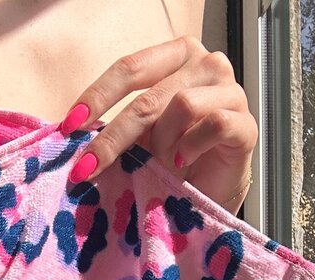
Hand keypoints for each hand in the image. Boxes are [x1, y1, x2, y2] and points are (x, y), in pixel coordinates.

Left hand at [60, 35, 257, 212]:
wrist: (210, 189)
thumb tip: (72, 132)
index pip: (130, 67)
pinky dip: (189, 148)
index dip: (97, 96)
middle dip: (112, 137)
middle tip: (86, 167)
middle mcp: (205, 64)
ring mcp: (230, 90)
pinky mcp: (245, 123)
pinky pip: (212, 125)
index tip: (69, 126)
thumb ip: (116, 124)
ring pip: (181, 107)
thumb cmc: (173, 157)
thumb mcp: (139, 135)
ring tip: (162, 164)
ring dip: (161, 144)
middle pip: (148, 97)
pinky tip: (182, 164)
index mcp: (175, 56)